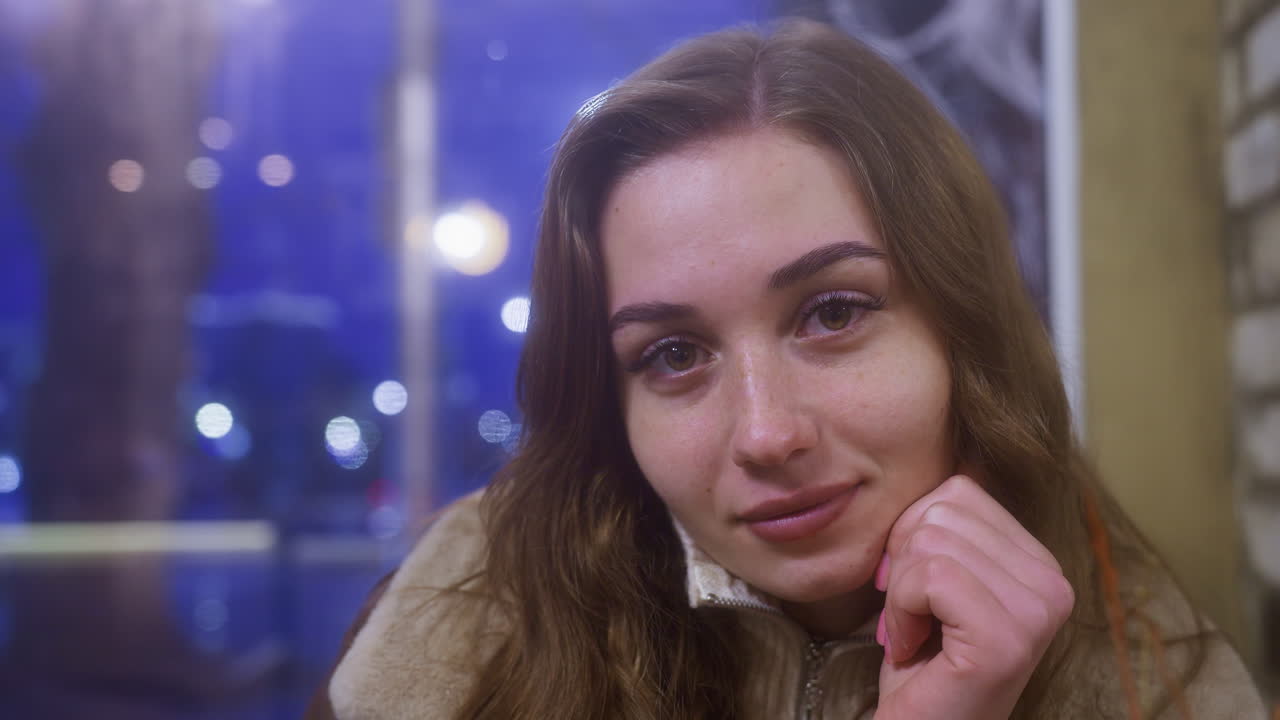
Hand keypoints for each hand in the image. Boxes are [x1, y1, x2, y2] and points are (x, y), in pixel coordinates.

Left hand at [873, 475, 1073, 719]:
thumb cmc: (922, 662)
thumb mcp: (936, 579)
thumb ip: (943, 526)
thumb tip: (933, 459)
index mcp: (1040, 562)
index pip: (958, 490)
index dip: (912, 535)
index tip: (916, 592)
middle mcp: (1054, 582)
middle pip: (941, 509)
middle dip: (903, 561)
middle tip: (913, 616)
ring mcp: (1038, 611)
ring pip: (930, 540)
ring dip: (900, 593)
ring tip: (916, 634)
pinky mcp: (1007, 637)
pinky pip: (929, 577)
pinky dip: (901, 612)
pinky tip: (912, 649)